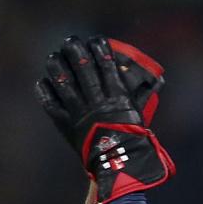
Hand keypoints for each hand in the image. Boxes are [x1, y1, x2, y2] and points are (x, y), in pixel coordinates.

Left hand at [35, 35, 174, 203]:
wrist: (120, 164)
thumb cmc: (135, 139)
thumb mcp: (140, 113)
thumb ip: (142, 95)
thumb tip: (158, 79)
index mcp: (117, 96)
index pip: (106, 64)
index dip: (99, 48)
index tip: (96, 39)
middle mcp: (97, 100)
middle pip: (82, 67)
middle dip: (75, 50)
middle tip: (71, 41)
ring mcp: (79, 112)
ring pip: (63, 82)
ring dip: (57, 66)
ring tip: (54, 57)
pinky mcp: (66, 124)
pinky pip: (51, 104)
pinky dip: (46, 91)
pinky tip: (44, 80)